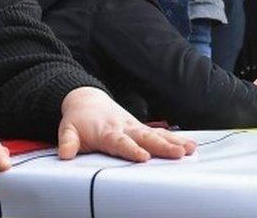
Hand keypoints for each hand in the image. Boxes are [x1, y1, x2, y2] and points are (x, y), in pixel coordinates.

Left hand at [57, 87, 195, 161]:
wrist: (87, 99)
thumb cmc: (79, 119)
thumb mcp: (68, 129)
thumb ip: (68, 142)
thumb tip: (65, 154)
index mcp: (107, 131)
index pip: (120, 142)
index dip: (131, 149)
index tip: (143, 157)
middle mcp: (124, 128)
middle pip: (145, 138)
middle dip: (162, 146)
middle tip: (178, 154)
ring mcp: (135, 127)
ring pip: (157, 135)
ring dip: (174, 142)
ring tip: (190, 149)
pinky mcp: (141, 128)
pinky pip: (160, 134)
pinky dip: (176, 138)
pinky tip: (191, 145)